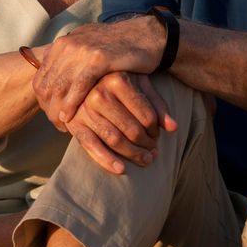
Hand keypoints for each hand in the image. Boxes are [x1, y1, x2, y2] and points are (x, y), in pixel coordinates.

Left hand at [32, 18, 165, 127]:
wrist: (146, 35)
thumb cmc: (117, 47)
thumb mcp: (87, 47)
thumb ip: (69, 59)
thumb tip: (51, 71)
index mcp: (62, 44)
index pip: (41, 76)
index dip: (42, 98)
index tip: (49, 113)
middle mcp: (68, 45)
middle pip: (47, 83)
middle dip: (48, 106)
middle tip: (55, 123)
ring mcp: (82, 50)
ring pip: (59, 86)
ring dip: (57, 109)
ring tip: (61, 125)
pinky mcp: (99, 59)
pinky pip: (78, 86)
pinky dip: (70, 104)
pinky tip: (69, 117)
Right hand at [59, 72, 174, 174]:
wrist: (81, 78)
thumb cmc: (116, 80)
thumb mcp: (139, 83)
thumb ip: (156, 103)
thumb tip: (173, 128)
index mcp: (117, 80)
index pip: (146, 115)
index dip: (156, 130)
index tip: (158, 135)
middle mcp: (98, 93)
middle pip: (131, 130)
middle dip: (146, 145)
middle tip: (153, 152)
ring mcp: (84, 109)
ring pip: (114, 139)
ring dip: (132, 154)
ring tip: (145, 160)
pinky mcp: (73, 123)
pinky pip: (91, 146)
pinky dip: (106, 160)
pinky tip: (121, 169)